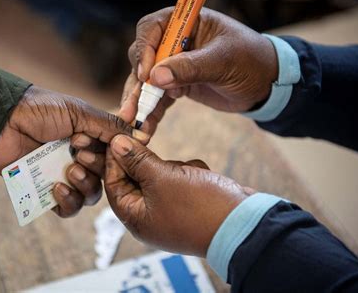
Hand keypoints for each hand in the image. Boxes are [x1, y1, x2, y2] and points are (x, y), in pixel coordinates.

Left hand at [0, 86, 148, 217]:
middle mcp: (81, 158)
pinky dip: (67, 203)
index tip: (109, 148)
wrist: (2, 120)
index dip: (117, 158)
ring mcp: (63, 175)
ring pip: (90, 195)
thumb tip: (140, 136)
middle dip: (97, 168)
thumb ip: (109, 126)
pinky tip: (56, 188)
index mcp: (91, 139)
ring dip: (85, 186)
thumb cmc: (40, 109)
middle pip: (106, 178)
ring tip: (69, 171)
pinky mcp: (46, 191)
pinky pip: (67, 209)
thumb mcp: (79, 112)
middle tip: (78, 152)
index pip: (116, 157)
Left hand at [104, 134, 254, 255]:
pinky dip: (188, 172)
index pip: (113, 182)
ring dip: (173, 167)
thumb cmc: (200, 207)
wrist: (244, 223)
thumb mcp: (163, 178)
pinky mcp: (188, 201)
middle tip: (156, 146)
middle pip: (136, 177)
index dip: (114, 157)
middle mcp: (149, 215)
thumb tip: (116, 144)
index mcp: (135, 217)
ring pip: (159, 174)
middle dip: (150, 162)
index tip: (119, 134)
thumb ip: (136, 160)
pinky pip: (179, 178)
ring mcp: (169, 209)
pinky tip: (201, 177)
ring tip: (188, 174)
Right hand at [120, 7, 277, 133]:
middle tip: (133, 106)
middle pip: (143, 56)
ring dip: (139, 101)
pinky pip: (159, 98)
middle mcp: (175, 42)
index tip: (146, 74)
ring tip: (133, 122)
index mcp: (187, 22)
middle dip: (137, 82)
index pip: (153, 28)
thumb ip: (190, 67)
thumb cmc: (252, 61)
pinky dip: (152, 113)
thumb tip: (156, 77)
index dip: (145, 49)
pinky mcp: (177, 86)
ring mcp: (174, 65)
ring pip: (146, 81)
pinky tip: (145, 128)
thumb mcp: (224, 61)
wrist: (267, 84)